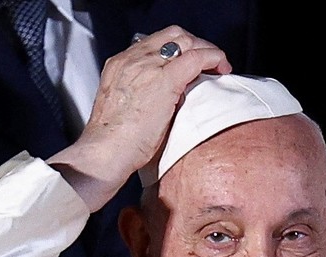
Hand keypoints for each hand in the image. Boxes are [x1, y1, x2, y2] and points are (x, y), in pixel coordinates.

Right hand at [48, 26, 231, 210]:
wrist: (105, 151)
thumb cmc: (114, 141)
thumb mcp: (123, 107)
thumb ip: (141, 94)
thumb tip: (166, 97)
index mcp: (120, 64)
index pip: (155, 42)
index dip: (179, 47)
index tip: (190, 60)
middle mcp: (132, 59)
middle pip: (173, 35)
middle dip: (196, 44)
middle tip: (209, 61)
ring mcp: (147, 67)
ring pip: (186, 42)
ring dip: (206, 51)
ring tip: (217, 66)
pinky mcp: (164, 81)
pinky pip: (196, 58)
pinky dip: (213, 58)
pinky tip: (220, 67)